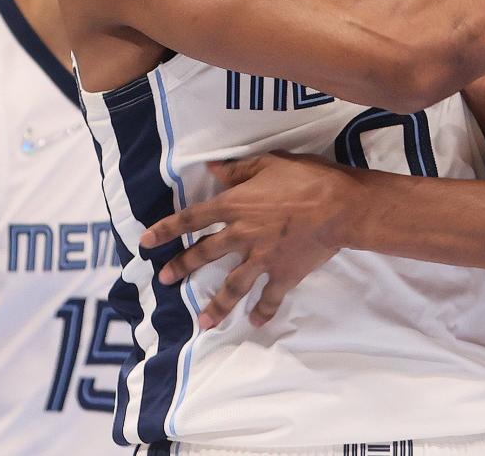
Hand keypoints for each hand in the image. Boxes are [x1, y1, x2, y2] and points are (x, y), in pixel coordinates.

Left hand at [139, 153, 353, 328]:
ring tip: (202, 322)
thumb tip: (212, 169)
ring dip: (216, 305)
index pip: (192, 218)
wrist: (340, 206)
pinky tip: (255, 322)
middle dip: (182, 266)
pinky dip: (263, 310)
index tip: (144, 242)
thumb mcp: (271, 162)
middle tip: (164, 278)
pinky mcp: (283, 273)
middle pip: (205, 252)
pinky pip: (270, 297)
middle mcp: (242, 235)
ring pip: (232, 285)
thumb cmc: (307, 178)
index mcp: (236, 206)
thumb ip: (239, 169)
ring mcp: (262, 258)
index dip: (166, 229)